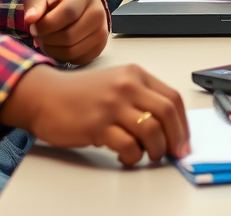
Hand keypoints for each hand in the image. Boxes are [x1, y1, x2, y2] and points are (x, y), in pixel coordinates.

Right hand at [0, 63, 189, 165]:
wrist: (47, 96)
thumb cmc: (82, 94)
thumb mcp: (116, 84)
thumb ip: (141, 97)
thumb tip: (168, 127)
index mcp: (135, 74)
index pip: (172, 98)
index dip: (182, 124)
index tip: (183, 141)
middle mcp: (126, 85)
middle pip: (167, 112)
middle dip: (175, 138)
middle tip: (173, 153)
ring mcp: (112, 104)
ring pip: (151, 130)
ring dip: (155, 150)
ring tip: (147, 155)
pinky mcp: (98, 124)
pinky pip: (128, 145)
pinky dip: (133, 156)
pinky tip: (126, 156)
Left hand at [23, 0, 108, 65]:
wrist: (75, 0)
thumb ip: (34, 2)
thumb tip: (30, 19)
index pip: (69, 13)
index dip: (46, 24)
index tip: (34, 25)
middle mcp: (98, 11)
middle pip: (69, 36)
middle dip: (47, 39)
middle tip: (38, 33)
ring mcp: (102, 30)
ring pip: (72, 51)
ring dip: (52, 49)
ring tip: (46, 38)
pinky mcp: (99, 46)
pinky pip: (77, 60)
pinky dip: (62, 56)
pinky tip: (56, 45)